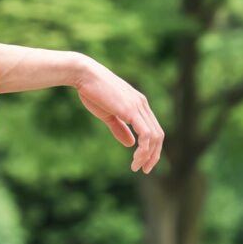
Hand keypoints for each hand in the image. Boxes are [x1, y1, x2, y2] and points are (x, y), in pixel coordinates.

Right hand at [74, 56, 163, 173]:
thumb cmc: (92, 92)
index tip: (142, 162)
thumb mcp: (108, 114)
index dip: (151, 148)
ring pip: (154, 136)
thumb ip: (120, 128)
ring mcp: (138, 106)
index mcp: (138, 104)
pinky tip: (136, 159)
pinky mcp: (132, 110)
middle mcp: (142, 104)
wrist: (84, 75)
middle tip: (144, 169)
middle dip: (153, 155)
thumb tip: (131, 144)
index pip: (153, 129)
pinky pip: (146, 134)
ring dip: (149, 155)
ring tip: (138, 167)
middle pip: (158, 135)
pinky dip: (144, 149)